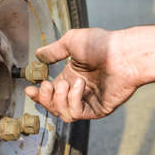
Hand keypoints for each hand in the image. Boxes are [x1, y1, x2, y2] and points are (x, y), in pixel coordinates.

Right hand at [25, 28, 141, 121]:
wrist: (124, 53)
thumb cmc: (102, 44)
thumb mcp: (71, 41)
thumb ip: (53, 50)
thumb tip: (39, 54)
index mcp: (71, 78)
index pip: (49, 93)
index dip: (38, 94)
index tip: (29, 88)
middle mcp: (78, 92)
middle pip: (52, 106)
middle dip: (45, 98)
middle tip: (48, 84)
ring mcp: (88, 102)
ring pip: (62, 113)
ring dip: (59, 98)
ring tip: (68, 83)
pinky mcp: (97, 110)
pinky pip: (76, 113)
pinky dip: (73, 100)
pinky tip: (79, 86)